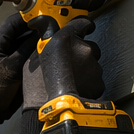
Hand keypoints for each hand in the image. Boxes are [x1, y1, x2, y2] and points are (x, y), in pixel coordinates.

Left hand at [0, 13, 38, 133]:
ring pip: (21, 39)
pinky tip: (42, 49)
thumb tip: (43, 32)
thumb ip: (28, 47)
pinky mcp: (7, 62)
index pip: (14, 21)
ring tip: (50, 37)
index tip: (48, 17)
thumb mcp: (14, 66)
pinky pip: (20, 50)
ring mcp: (1, 53)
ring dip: (34, 39)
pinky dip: (31, 49)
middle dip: (35, 28)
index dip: (31, 17)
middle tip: (53, 28)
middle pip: (19, 29)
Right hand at [19, 16, 104, 133]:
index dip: (84, 25)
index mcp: (66, 39)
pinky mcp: (98, 82)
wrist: (47, 110)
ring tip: (70, 80)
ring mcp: (93, 66)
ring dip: (84, 68)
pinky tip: (76, 88)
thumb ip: (46, 40)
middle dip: (80, 53)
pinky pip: (95, 78)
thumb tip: (47, 28)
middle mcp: (83, 49)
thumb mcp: (34, 57)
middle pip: (87, 46)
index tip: (85, 27)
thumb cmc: (37, 86)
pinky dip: (88, 82)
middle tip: (68, 65)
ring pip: (92, 63)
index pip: (82, 23)